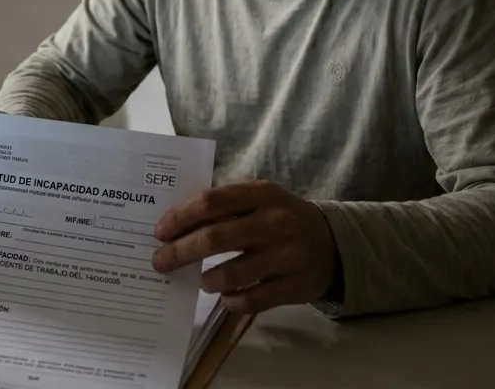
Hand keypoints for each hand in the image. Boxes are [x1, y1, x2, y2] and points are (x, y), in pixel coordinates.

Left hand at [150, 180, 339, 315]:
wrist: (334, 245)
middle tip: (160, 261)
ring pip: (230, 274)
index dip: (180, 217)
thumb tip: (174, 224)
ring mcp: (286, 256)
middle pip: (214, 238)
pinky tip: (225, 295)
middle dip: (179, 251)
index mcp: (262, 194)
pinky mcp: (293, 287)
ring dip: (206, 280)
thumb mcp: (260, 199)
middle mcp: (276, 222)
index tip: (159, 231)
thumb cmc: (282, 219)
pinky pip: (249, 300)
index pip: (211, 202)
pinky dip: (230, 300)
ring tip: (200, 280)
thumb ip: (224, 205)